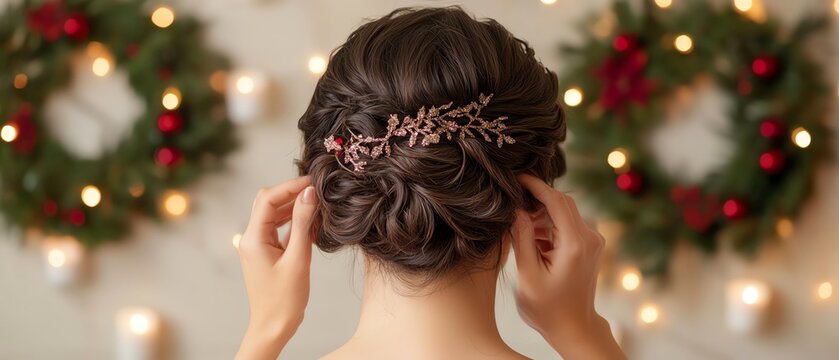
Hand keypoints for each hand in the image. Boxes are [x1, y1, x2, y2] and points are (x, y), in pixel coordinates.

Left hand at [235, 176, 316, 359]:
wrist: (273, 326)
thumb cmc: (284, 300)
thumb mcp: (298, 259)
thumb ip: (303, 223)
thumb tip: (309, 194)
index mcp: (253, 238)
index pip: (268, 199)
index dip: (290, 186)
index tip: (313, 182)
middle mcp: (251, 238)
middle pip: (268, 202)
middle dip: (291, 192)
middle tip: (317, 190)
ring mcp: (257, 244)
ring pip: (274, 213)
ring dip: (294, 207)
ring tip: (317, 205)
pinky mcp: (266, 251)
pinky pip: (278, 227)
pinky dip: (294, 222)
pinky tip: (311, 223)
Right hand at [511, 174, 624, 359]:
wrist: (574, 328)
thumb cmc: (548, 309)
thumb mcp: (528, 275)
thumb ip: (522, 239)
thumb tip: (515, 210)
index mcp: (575, 244)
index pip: (557, 200)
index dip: (535, 186)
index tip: (516, 178)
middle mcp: (589, 238)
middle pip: (562, 202)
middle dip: (536, 199)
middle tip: (512, 203)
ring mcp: (591, 241)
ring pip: (563, 213)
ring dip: (540, 216)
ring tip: (520, 229)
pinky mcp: (588, 246)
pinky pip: (566, 225)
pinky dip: (548, 227)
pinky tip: (532, 239)